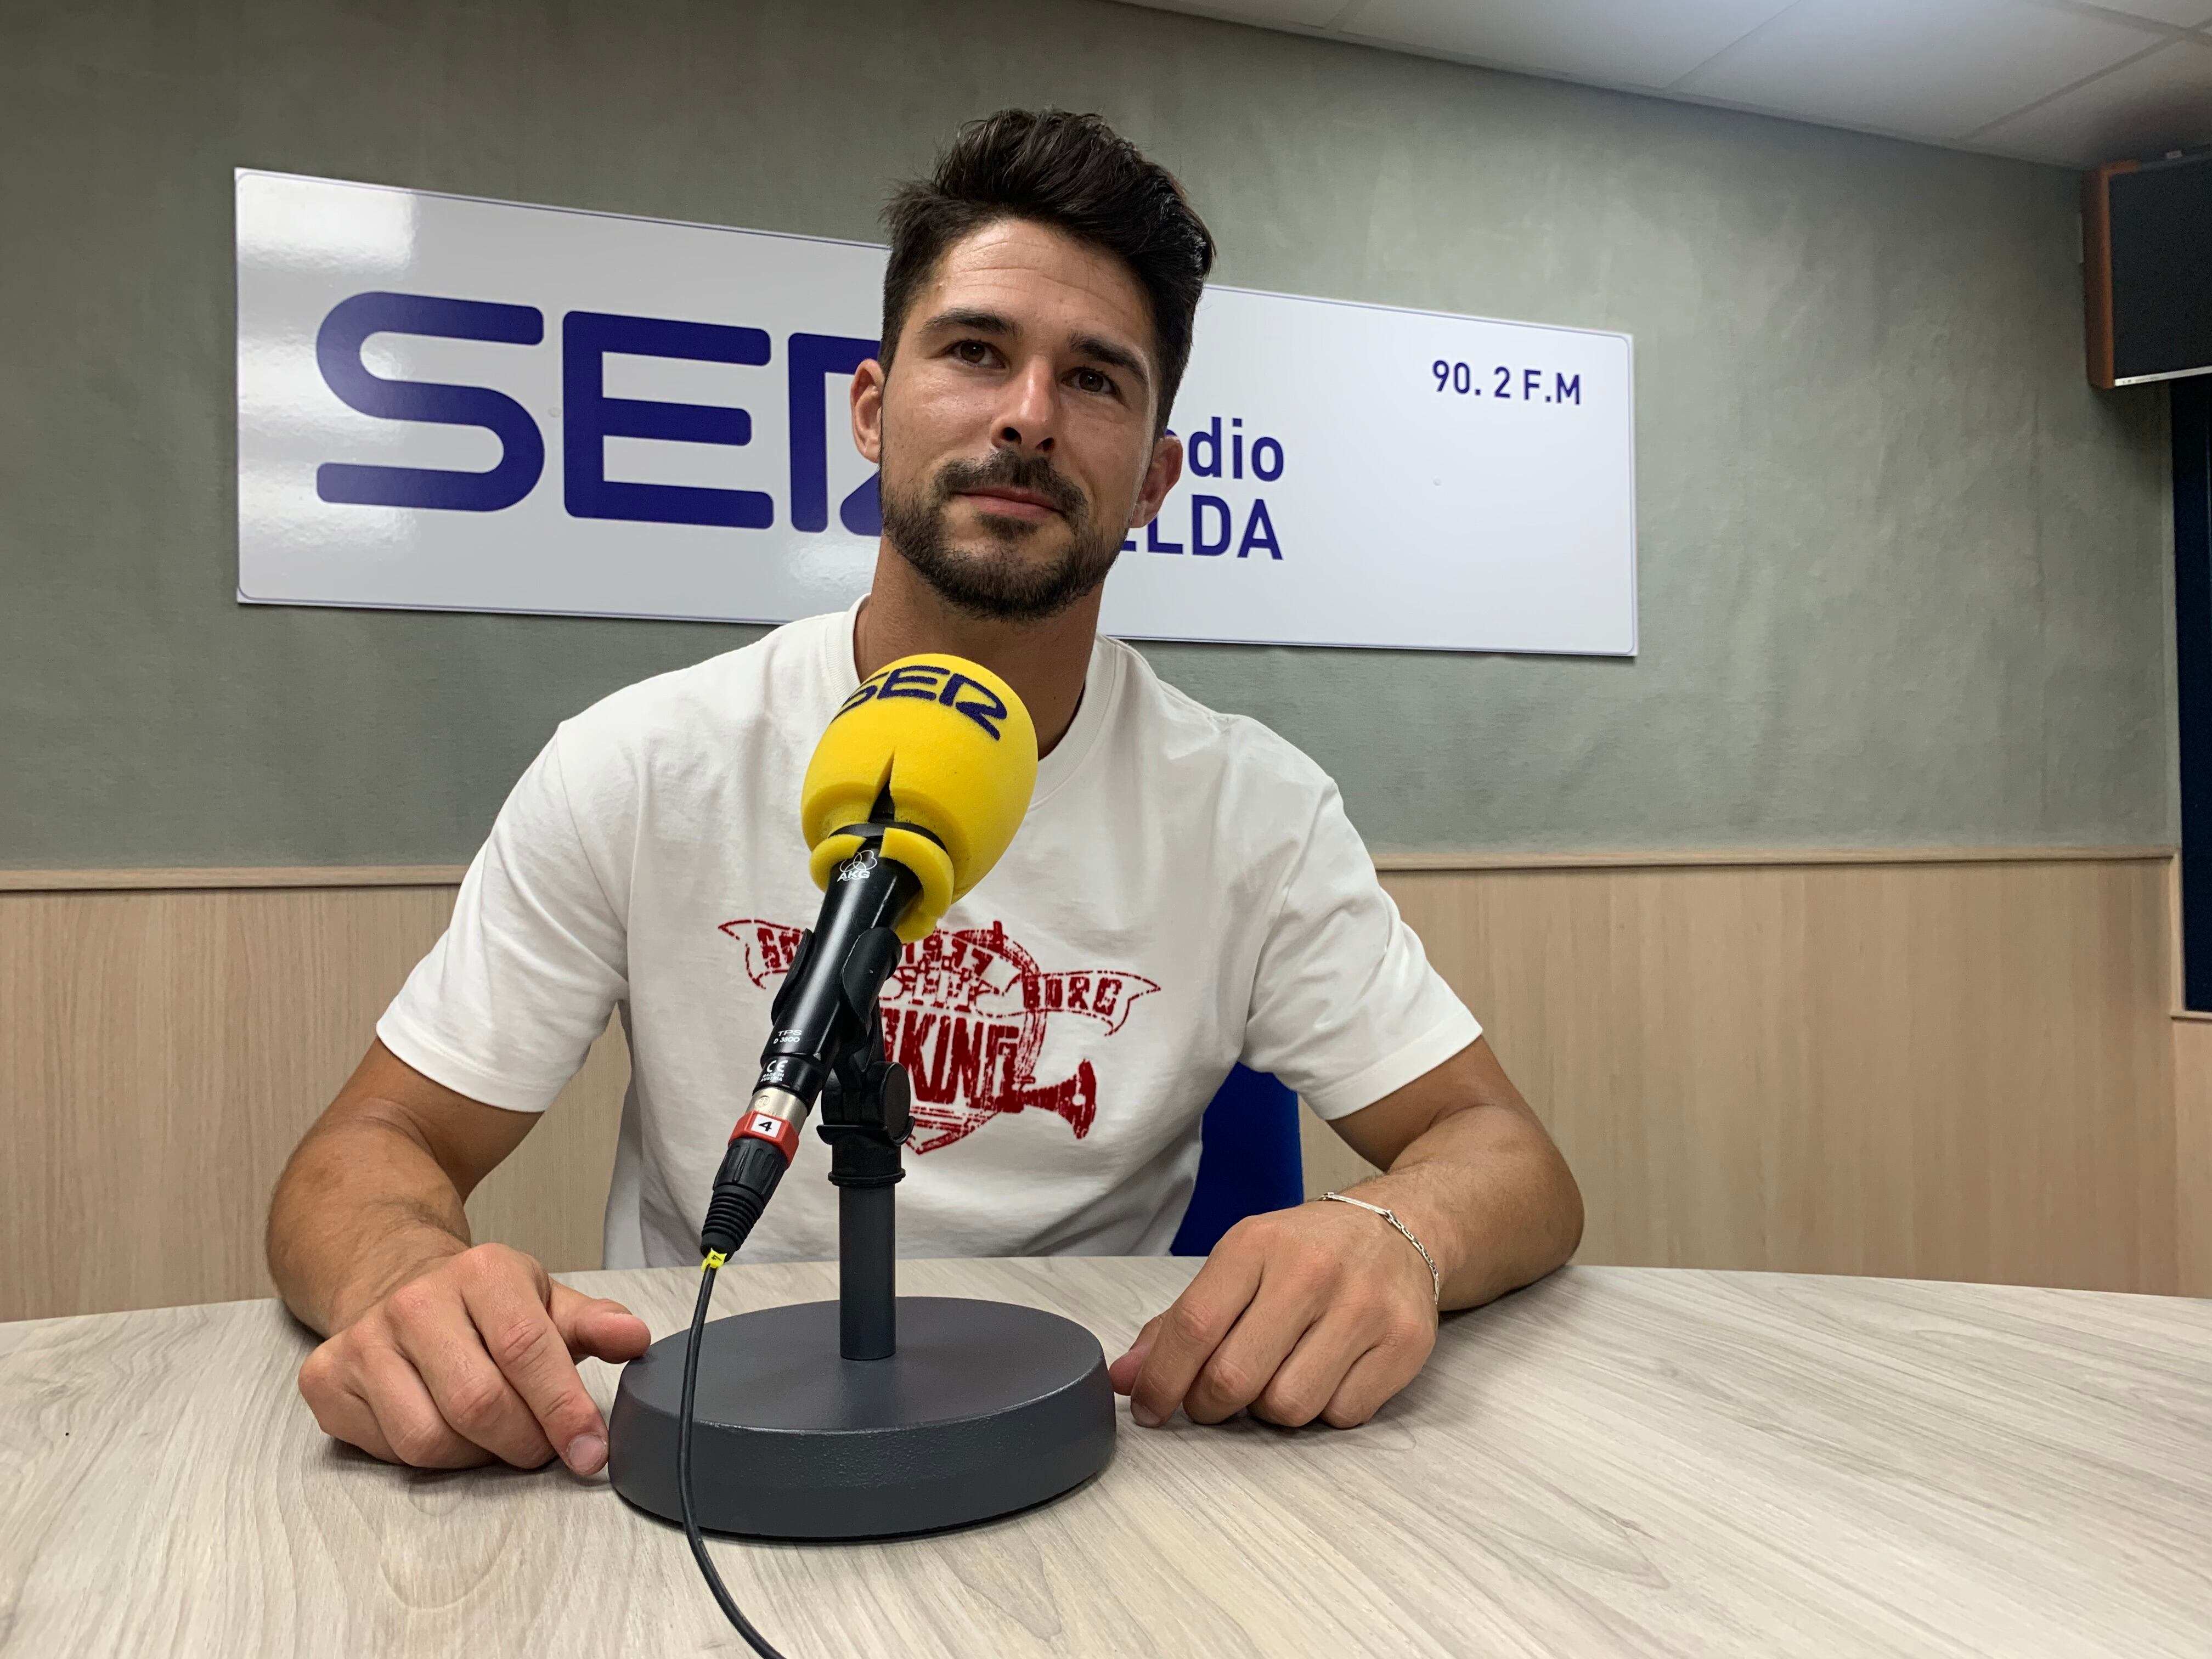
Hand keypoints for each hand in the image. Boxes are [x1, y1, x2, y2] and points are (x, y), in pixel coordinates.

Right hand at [297, 1242, 649, 1472]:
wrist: (393, 1278)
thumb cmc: (481, 1302)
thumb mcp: (544, 1301)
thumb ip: (593, 1323)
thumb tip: (634, 1339)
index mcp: (482, 1272)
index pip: (528, 1351)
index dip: (564, 1410)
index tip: (591, 1452)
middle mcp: (417, 1301)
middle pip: (479, 1404)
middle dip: (523, 1441)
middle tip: (539, 1445)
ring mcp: (365, 1340)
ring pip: (429, 1439)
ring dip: (474, 1456)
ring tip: (490, 1434)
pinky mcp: (327, 1379)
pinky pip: (387, 1450)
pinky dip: (426, 1458)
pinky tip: (441, 1426)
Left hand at [1108, 1198, 1437, 1429]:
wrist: (1402, 1229)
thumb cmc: (1307, 1252)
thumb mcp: (1240, 1263)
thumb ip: (1180, 1321)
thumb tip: (1127, 1378)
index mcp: (1257, 1244)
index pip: (1194, 1327)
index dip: (1163, 1381)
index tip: (1150, 1408)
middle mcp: (1311, 1271)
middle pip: (1235, 1377)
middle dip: (1211, 1404)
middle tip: (1214, 1397)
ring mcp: (1364, 1308)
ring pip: (1288, 1407)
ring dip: (1270, 1410)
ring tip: (1277, 1376)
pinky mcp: (1404, 1344)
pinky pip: (1342, 1416)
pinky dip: (1325, 1409)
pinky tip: (1326, 1374)